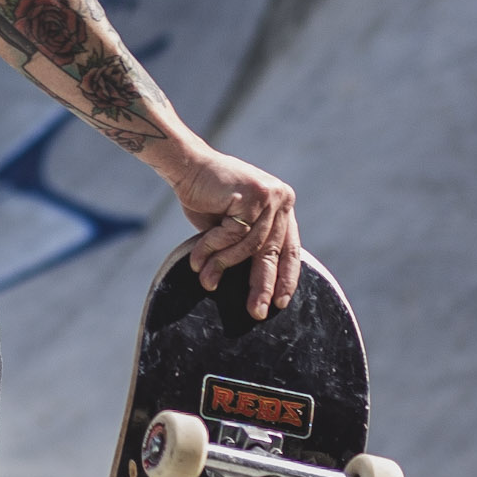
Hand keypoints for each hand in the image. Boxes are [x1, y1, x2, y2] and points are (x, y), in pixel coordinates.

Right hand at [162, 142, 299, 320]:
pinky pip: (232, 235)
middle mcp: (281, 199)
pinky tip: (198, 261)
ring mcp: (268, 196)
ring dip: (223, 266)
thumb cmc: (206, 196)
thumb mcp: (232, 224)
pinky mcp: (251, 197)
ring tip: (206, 282)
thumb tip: (257, 283)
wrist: (187, 165)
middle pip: (273, 251)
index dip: (286, 276)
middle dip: (262, 284)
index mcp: (282, 205)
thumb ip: (246, 243)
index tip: (280, 302)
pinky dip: (212, 250)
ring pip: (249, 246)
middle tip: (256, 311)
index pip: (289, 247)